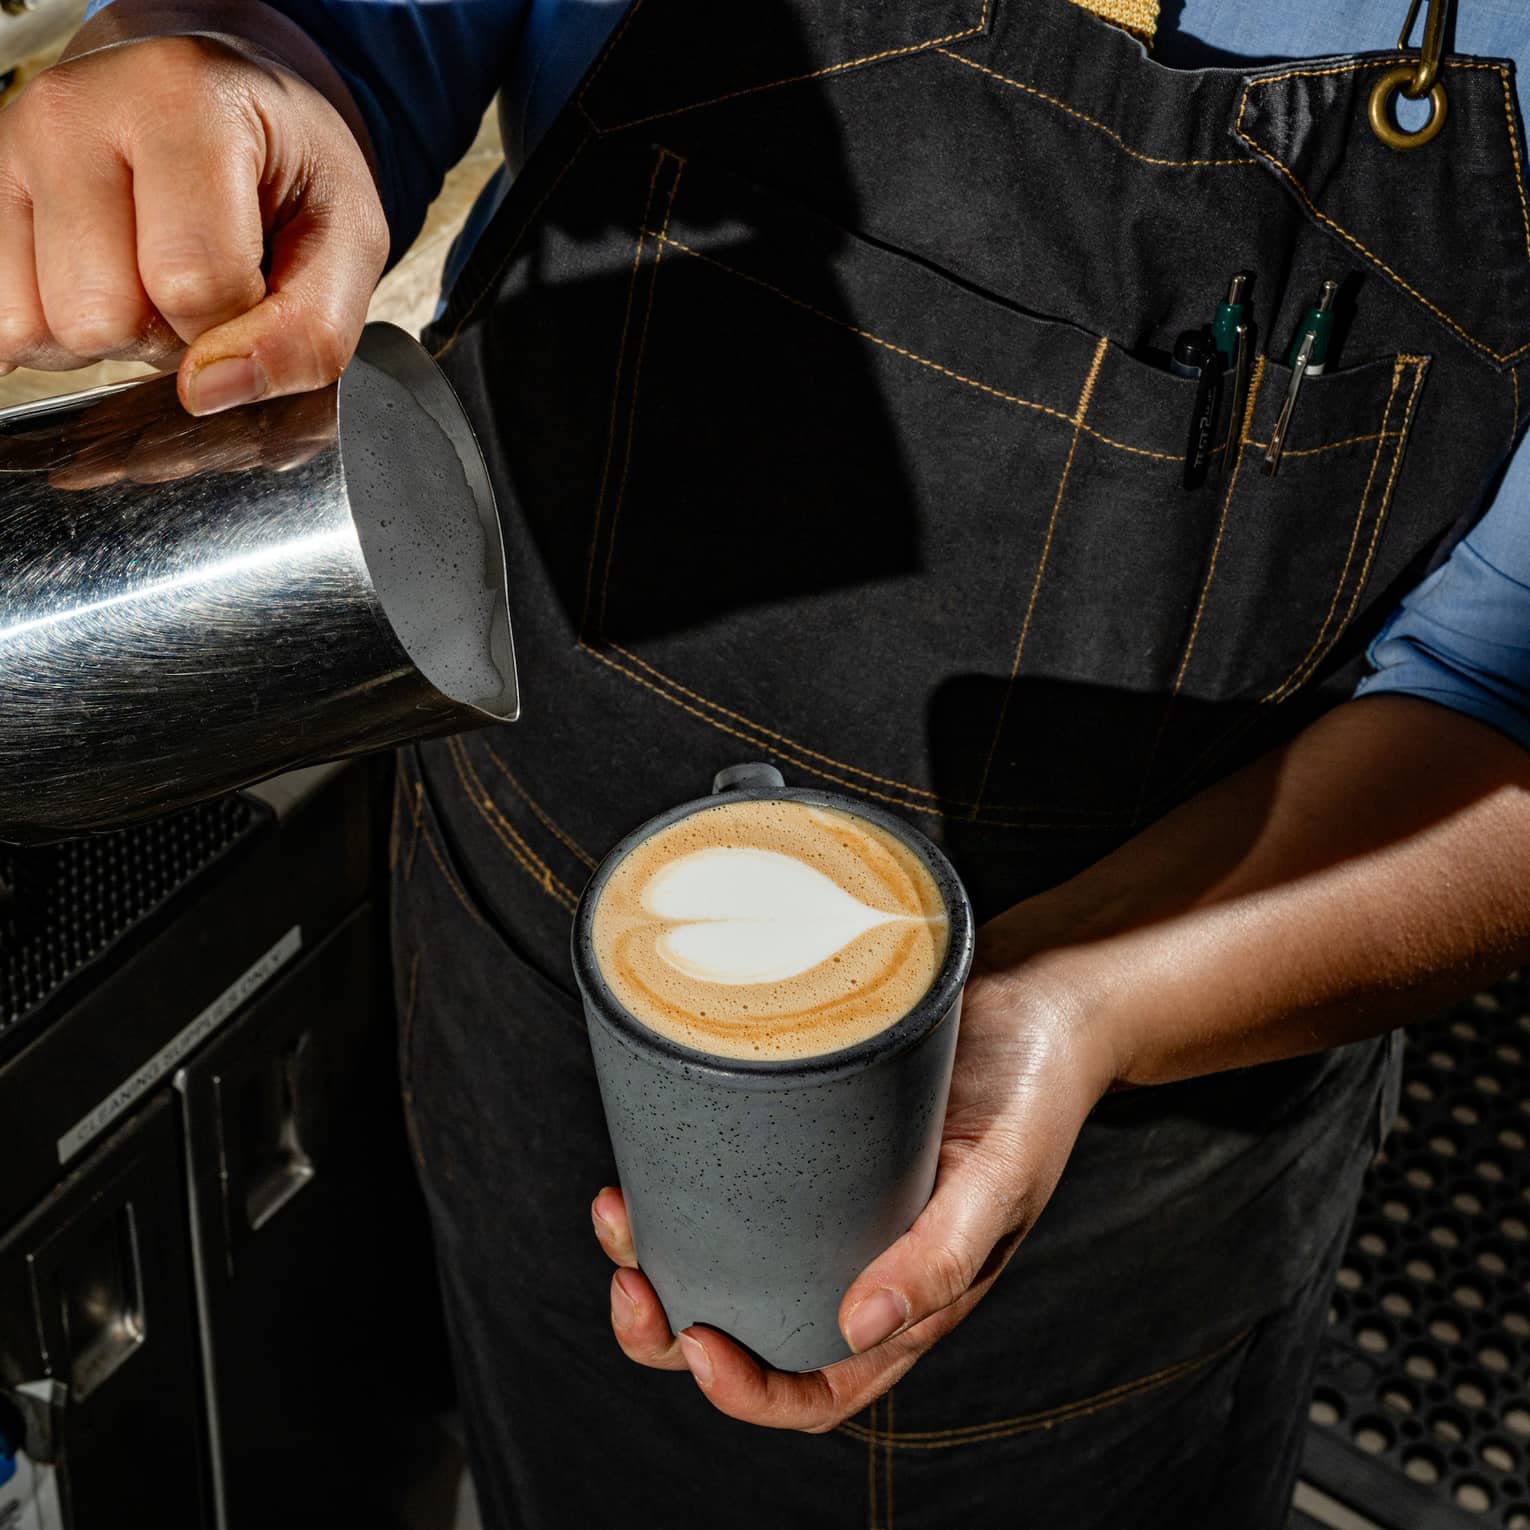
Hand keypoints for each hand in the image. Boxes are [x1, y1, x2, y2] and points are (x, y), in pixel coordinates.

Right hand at [0, 9, 386, 413]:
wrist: (220, 99)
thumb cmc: (287, 167)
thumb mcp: (349, 241)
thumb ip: (309, 331)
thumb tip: (208, 393)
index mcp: (180, 105)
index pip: (193, 284)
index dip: (237, 323)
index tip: (256, 284)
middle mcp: (73, 113)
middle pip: (102, 315)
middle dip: (166, 334)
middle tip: (199, 285)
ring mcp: (13, 149)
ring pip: (42, 329)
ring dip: (112, 337)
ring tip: (151, 280)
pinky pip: (2, 326)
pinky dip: (60, 335)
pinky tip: (105, 287)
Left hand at [589, 959, 1115, 1430]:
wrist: (1035, 1003)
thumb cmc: (1029, 1098)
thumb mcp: (999, 1180)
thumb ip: (940, 1257)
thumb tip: (856, 1329)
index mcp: (906, 1301)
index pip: (818, 1388)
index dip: (749, 1392)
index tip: (699, 1342)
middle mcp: (854, 1260)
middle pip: (749, 1332)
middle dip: (671, 1331)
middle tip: (629, 1282)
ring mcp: (825, 1200)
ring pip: (723, 1257)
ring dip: (657, 1255)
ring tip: (618, 1213)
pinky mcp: (803, 1138)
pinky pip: (731, 1179)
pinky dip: (679, 1181)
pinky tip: (648, 1153)